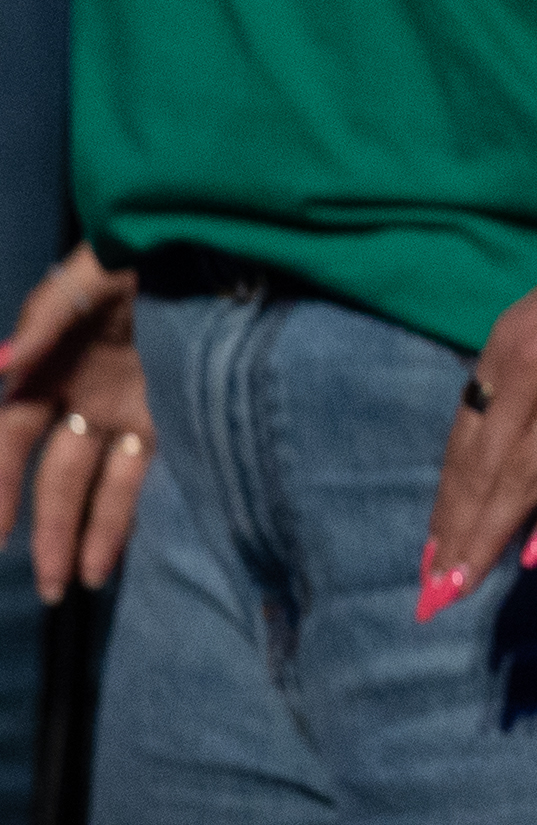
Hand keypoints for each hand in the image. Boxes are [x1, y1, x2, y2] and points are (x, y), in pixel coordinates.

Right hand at [0, 251, 149, 603]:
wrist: (228, 235)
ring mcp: (135, 408)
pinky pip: (149, 473)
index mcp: (56, 365)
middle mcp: (89, 396)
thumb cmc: (151, 247)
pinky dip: (131, 514)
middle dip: (46, 530)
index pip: (12, 437)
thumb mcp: (93, 273)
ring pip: (101, 486)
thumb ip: (46, 319)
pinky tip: (121, 556)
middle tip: (48, 589)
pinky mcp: (181, 412)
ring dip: (87, 535)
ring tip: (77, 587)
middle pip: (58, 476)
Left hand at [422, 136, 536, 612]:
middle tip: (433, 593)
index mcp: (505, 349)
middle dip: (456, 536)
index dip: (446, 502)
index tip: (430, 552)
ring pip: (523, 477)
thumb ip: (525, 370)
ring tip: (466, 585)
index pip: (463, 443)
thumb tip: (506, 431)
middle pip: (481, 469)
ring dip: (491, 536)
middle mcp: (529, 371)